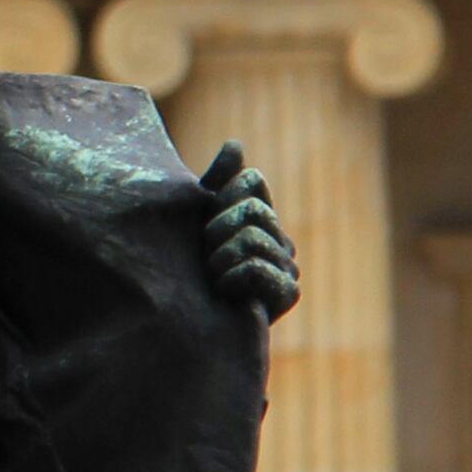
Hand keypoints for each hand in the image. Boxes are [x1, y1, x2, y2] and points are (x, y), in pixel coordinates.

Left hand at [200, 142, 297, 324]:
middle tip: (206, 258)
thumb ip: (214, 184)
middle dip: (217, 231)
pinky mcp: (288, 294)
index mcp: (260, 218)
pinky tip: (224, 292)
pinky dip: (233, 277)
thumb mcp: (193, 222)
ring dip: (220, 258)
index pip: (250, 181)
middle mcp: (281, 238)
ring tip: (213, 277)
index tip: (204, 223)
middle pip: (252, 208)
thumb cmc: (183, 274)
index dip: (220, 197)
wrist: (183, 327)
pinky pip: (259, 267)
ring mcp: (289, 265)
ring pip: (252, 237)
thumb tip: (236, 145)